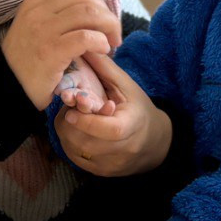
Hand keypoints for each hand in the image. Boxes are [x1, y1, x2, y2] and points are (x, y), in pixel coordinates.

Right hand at [2, 0, 121, 109]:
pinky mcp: (51, 52)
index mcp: (34, 2)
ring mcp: (43, 31)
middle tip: (112, 32)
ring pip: (89, 13)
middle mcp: (37, 12)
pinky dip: (101, 42)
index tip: (101, 15)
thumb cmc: (25, 59)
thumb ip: (49, 6)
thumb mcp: (30, 24)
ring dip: (108, 27)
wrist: (7, 87)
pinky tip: (103, 50)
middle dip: (106, 12)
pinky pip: (85, 37)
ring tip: (111, 42)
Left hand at [54, 52, 171, 176]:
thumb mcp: (127, 87)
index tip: (71, 109)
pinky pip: (75, 159)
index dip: (87, 122)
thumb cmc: (138, 109)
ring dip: (67, 132)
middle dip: (71, 124)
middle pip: (86, 142)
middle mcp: (122, 151)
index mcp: (132, 128)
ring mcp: (110, 165)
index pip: (109, 130)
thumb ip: (105, 69)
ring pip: (76, 152)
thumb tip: (85, 47)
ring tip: (71, 117)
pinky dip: (69, 143)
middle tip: (68, 108)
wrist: (154, 143)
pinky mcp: (100, 173)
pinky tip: (74, 130)